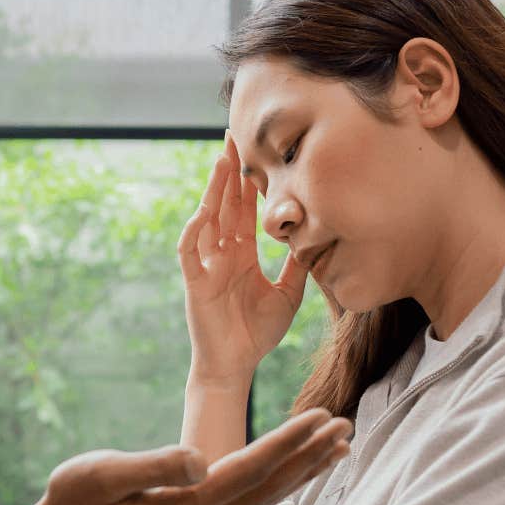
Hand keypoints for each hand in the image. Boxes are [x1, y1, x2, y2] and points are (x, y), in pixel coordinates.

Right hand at [31, 407, 350, 504]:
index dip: (288, 443)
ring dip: (303, 474)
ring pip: (265, 500)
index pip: (249, 470)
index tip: (322, 417)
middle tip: (349, 426)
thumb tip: (199, 457)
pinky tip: (292, 476)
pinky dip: (279, 487)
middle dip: (311, 456)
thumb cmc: (72, 501)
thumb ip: (152, 466)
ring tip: (338, 451)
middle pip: (270, 488)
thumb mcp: (101, 475)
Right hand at [179, 135, 307, 386]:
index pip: (243, 210)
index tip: (254, 153)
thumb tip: (314, 238)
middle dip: (228, 172)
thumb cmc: (257, 334)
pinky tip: (204, 210)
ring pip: (206, 219)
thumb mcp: (287, 294)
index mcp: (241, 255)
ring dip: (213, 190)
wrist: (235, 366)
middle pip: (224, 204)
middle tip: (233, 137)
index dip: (247, 182)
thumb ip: (297, 266)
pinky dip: (195, 230)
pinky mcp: (194, 282)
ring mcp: (206, 266)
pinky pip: (190, 250)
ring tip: (222, 161)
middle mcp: (222, 254)